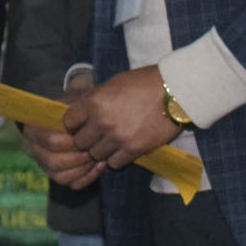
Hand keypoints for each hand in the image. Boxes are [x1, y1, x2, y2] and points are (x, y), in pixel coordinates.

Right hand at [19, 75, 102, 188]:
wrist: (84, 110)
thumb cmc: (81, 103)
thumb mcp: (77, 100)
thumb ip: (74, 108)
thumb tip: (73, 118)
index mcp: (33, 129)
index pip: (50, 141)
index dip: (70, 142)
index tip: (87, 135)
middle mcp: (34, 149)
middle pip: (53, 162)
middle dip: (77, 157)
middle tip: (95, 149)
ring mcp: (45, 164)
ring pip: (60, 176)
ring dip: (82, 168)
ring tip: (99, 157)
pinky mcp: (59, 175)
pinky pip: (72, 184)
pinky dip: (87, 177)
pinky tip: (99, 166)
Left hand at [63, 65, 181, 169]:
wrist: (177, 91)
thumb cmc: (144, 83)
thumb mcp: (113, 84)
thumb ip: (95, 99)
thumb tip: (81, 111)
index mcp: (94, 102)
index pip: (69, 122)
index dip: (73, 125)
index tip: (80, 125)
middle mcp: (102, 122)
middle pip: (80, 142)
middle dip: (85, 140)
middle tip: (95, 137)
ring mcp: (117, 137)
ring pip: (96, 155)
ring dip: (101, 150)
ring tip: (110, 143)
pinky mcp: (134, 149)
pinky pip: (115, 163)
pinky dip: (116, 158)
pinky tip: (122, 149)